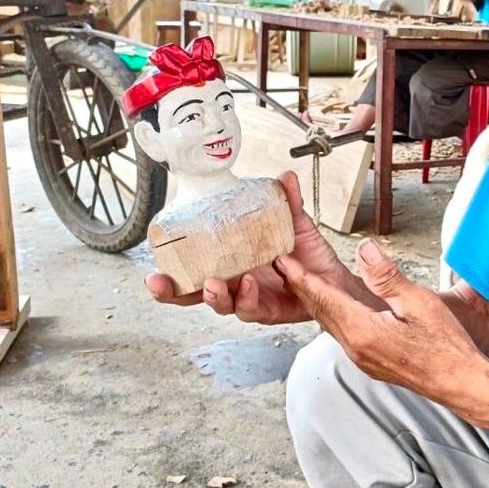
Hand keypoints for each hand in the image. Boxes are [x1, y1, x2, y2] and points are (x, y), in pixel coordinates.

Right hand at [144, 171, 356, 324]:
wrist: (335, 278)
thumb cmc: (308, 255)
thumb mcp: (295, 224)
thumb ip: (287, 203)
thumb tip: (284, 177)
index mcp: (233, 263)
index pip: (194, 272)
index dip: (171, 277)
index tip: (153, 272)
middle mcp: (237, 284)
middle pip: (196, 295)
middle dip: (174, 294)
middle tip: (163, 283)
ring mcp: (252, 299)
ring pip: (223, 305)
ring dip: (216, 296)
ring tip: (217, 282)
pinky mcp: (270, 311)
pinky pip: (254, 309)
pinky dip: (250, 297)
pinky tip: (252, 283)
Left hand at [277, 239, 488, 404]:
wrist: (459, 382)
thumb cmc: (445, 346)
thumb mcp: (417, 302)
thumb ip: (386, 277)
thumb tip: (364, 251)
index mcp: (363, 331)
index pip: (324, 298)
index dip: (302, 276)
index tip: (283, 260)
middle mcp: (355, 348)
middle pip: (320, 311)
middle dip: (300, 287)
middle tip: (283, 265)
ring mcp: (362, 357)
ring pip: (330, 323)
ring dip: (315, 301)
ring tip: (302, 281)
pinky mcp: (370, 361)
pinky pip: (343, 332)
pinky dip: (332, 314)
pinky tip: (335, 305)